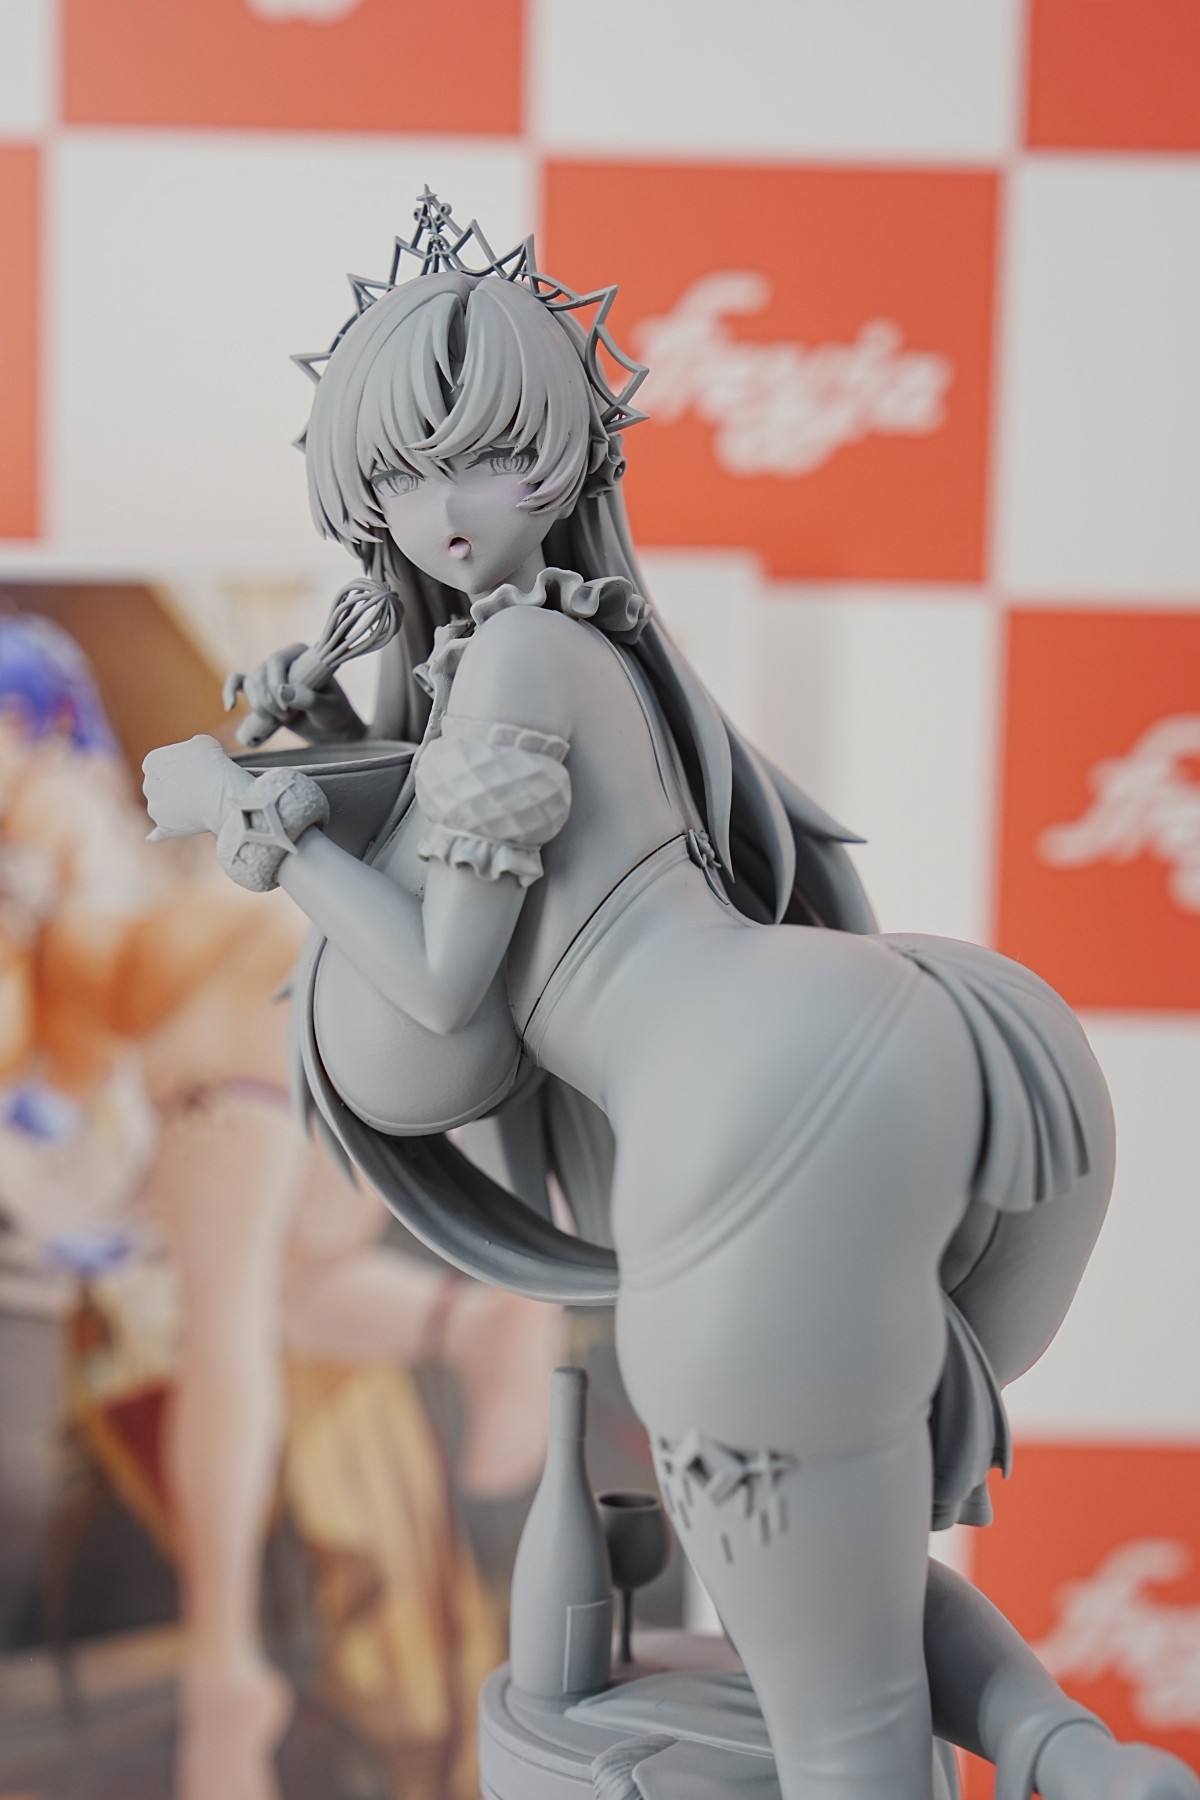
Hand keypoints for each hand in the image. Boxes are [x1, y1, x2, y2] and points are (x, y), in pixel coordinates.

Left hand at [142, 736, 253, 840]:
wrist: (221, 795)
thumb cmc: (213, 765)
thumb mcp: (203, 743)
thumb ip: (191, 748)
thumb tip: (194, 757)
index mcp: (151, 762)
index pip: (161, 764)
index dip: (179, 767)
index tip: (196, 770)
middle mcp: (148, 785)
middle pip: (161, 786)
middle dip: (176, 786)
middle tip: (201, 786)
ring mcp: (155, 808)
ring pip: (164, 807)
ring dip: (176, 806)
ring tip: (200, 804)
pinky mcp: (165, 827)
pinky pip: (158, 832)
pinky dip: (157, 835)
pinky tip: (152, 838)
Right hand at [224, 644, 364, 748]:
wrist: (330, 729)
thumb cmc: (334, 714)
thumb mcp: (329, 709)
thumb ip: (310, 700)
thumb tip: (283, 691)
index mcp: (302, 654)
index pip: (277, 661)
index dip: (275, 683)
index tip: (286, 707)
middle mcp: (284, 660)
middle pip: (260, 674)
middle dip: (267, 699)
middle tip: (285, 717)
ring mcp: (269, 675)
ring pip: (250, 683)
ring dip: (258, 704)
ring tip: (278, 720)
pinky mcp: (260, 690)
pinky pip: (236, 683)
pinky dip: (230, 692)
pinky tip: (230, 707)